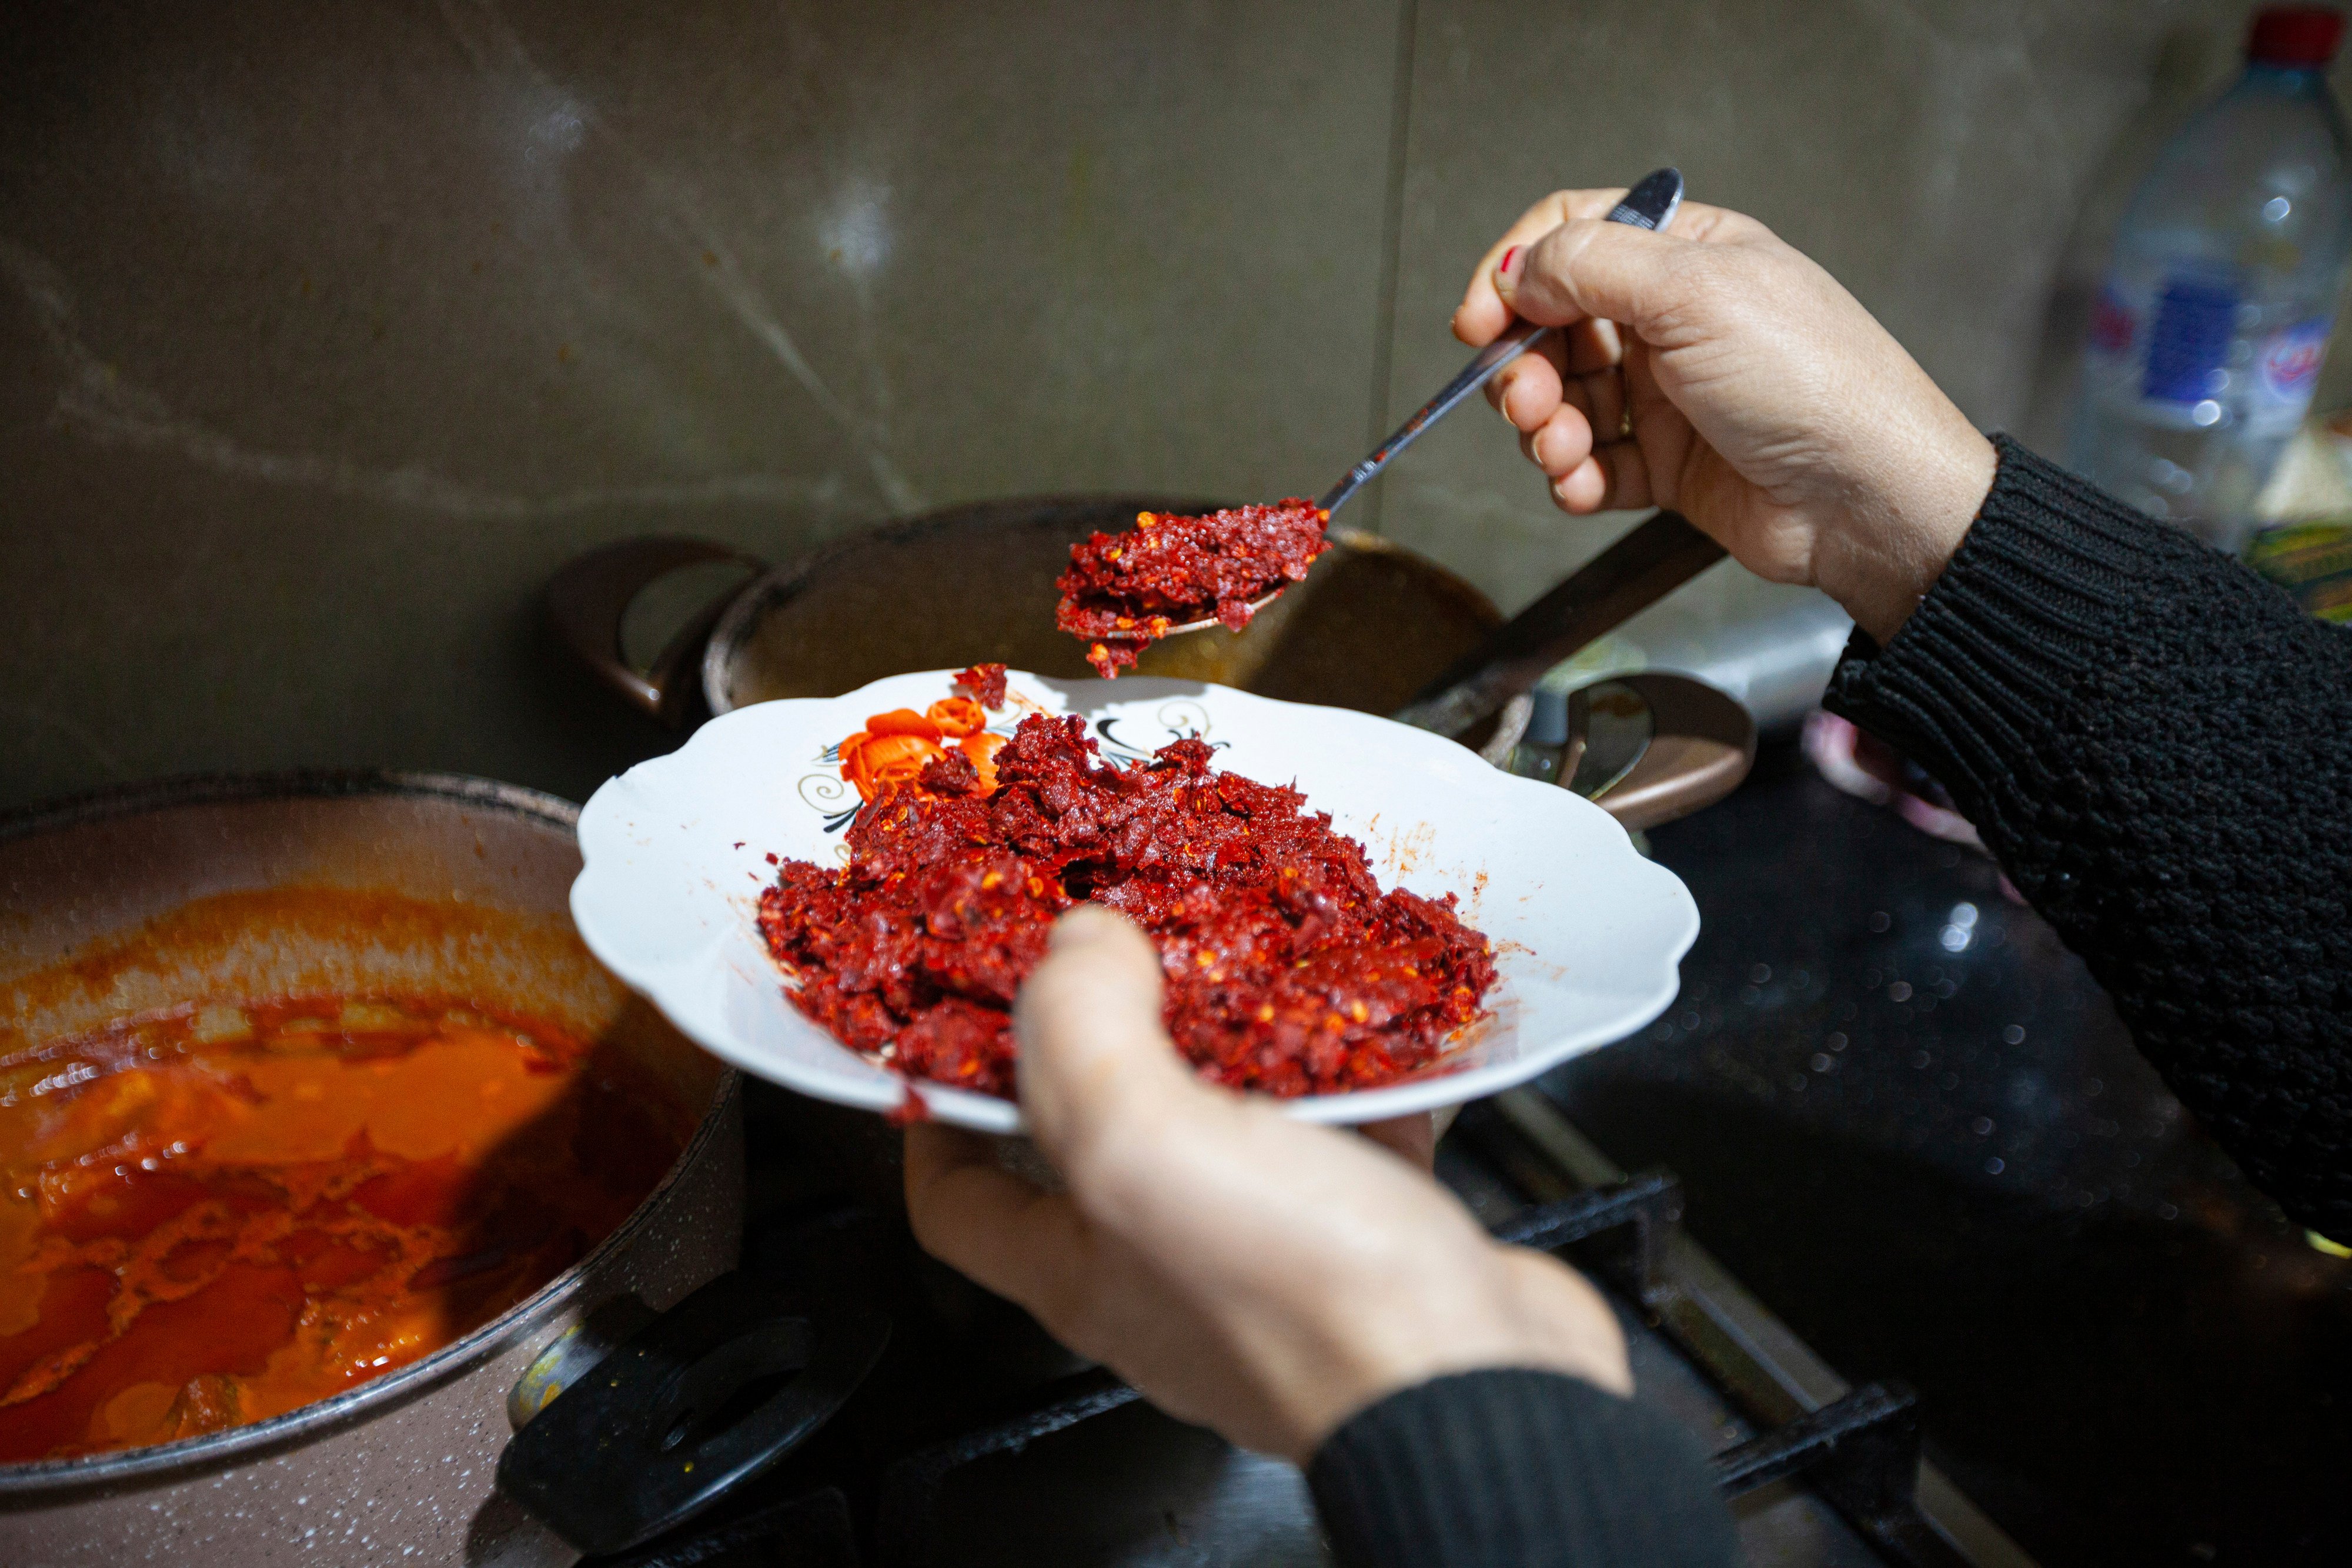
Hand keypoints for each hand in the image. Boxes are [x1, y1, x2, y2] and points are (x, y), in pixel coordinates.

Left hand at [904, 905, 1630, 1461]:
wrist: (1483, 1386)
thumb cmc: (1310, 1302)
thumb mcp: (1143, 1147)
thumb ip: (1082, 1031)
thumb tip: (1074, 947)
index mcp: (1083, 1266)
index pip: (958, 1198)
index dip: (935, 1115)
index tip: (946, 1034)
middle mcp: (1164, 1268)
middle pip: (1097, 1138)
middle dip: (1104, 1034)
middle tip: (1119, 950)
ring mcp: (1271, 1256)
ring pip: (1227, 1122)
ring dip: (1231, 1037)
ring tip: (1239, 961)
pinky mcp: (1373, 1236)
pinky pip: (1345, 1134)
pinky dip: (1350, 1072)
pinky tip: (1365, 1022)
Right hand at [1454, 189, 1996, 644]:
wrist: (1868, 499)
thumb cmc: (1814, 382)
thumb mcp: (1696, 293)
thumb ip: (1592, 267)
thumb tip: (1518, 268)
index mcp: (1688, 256)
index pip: (1571, 238)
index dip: (1514, 274)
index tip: (1479, 321)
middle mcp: (1674, 319)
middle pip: (1553, 327)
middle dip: (1525, 368)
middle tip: (1527, 402)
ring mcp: (1669, 395)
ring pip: (1564, 401)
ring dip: (1545, 430)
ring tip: (1562, 452)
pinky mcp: (1669, 465)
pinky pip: (1592, 465)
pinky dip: (1573, 478)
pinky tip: (1580, 485)